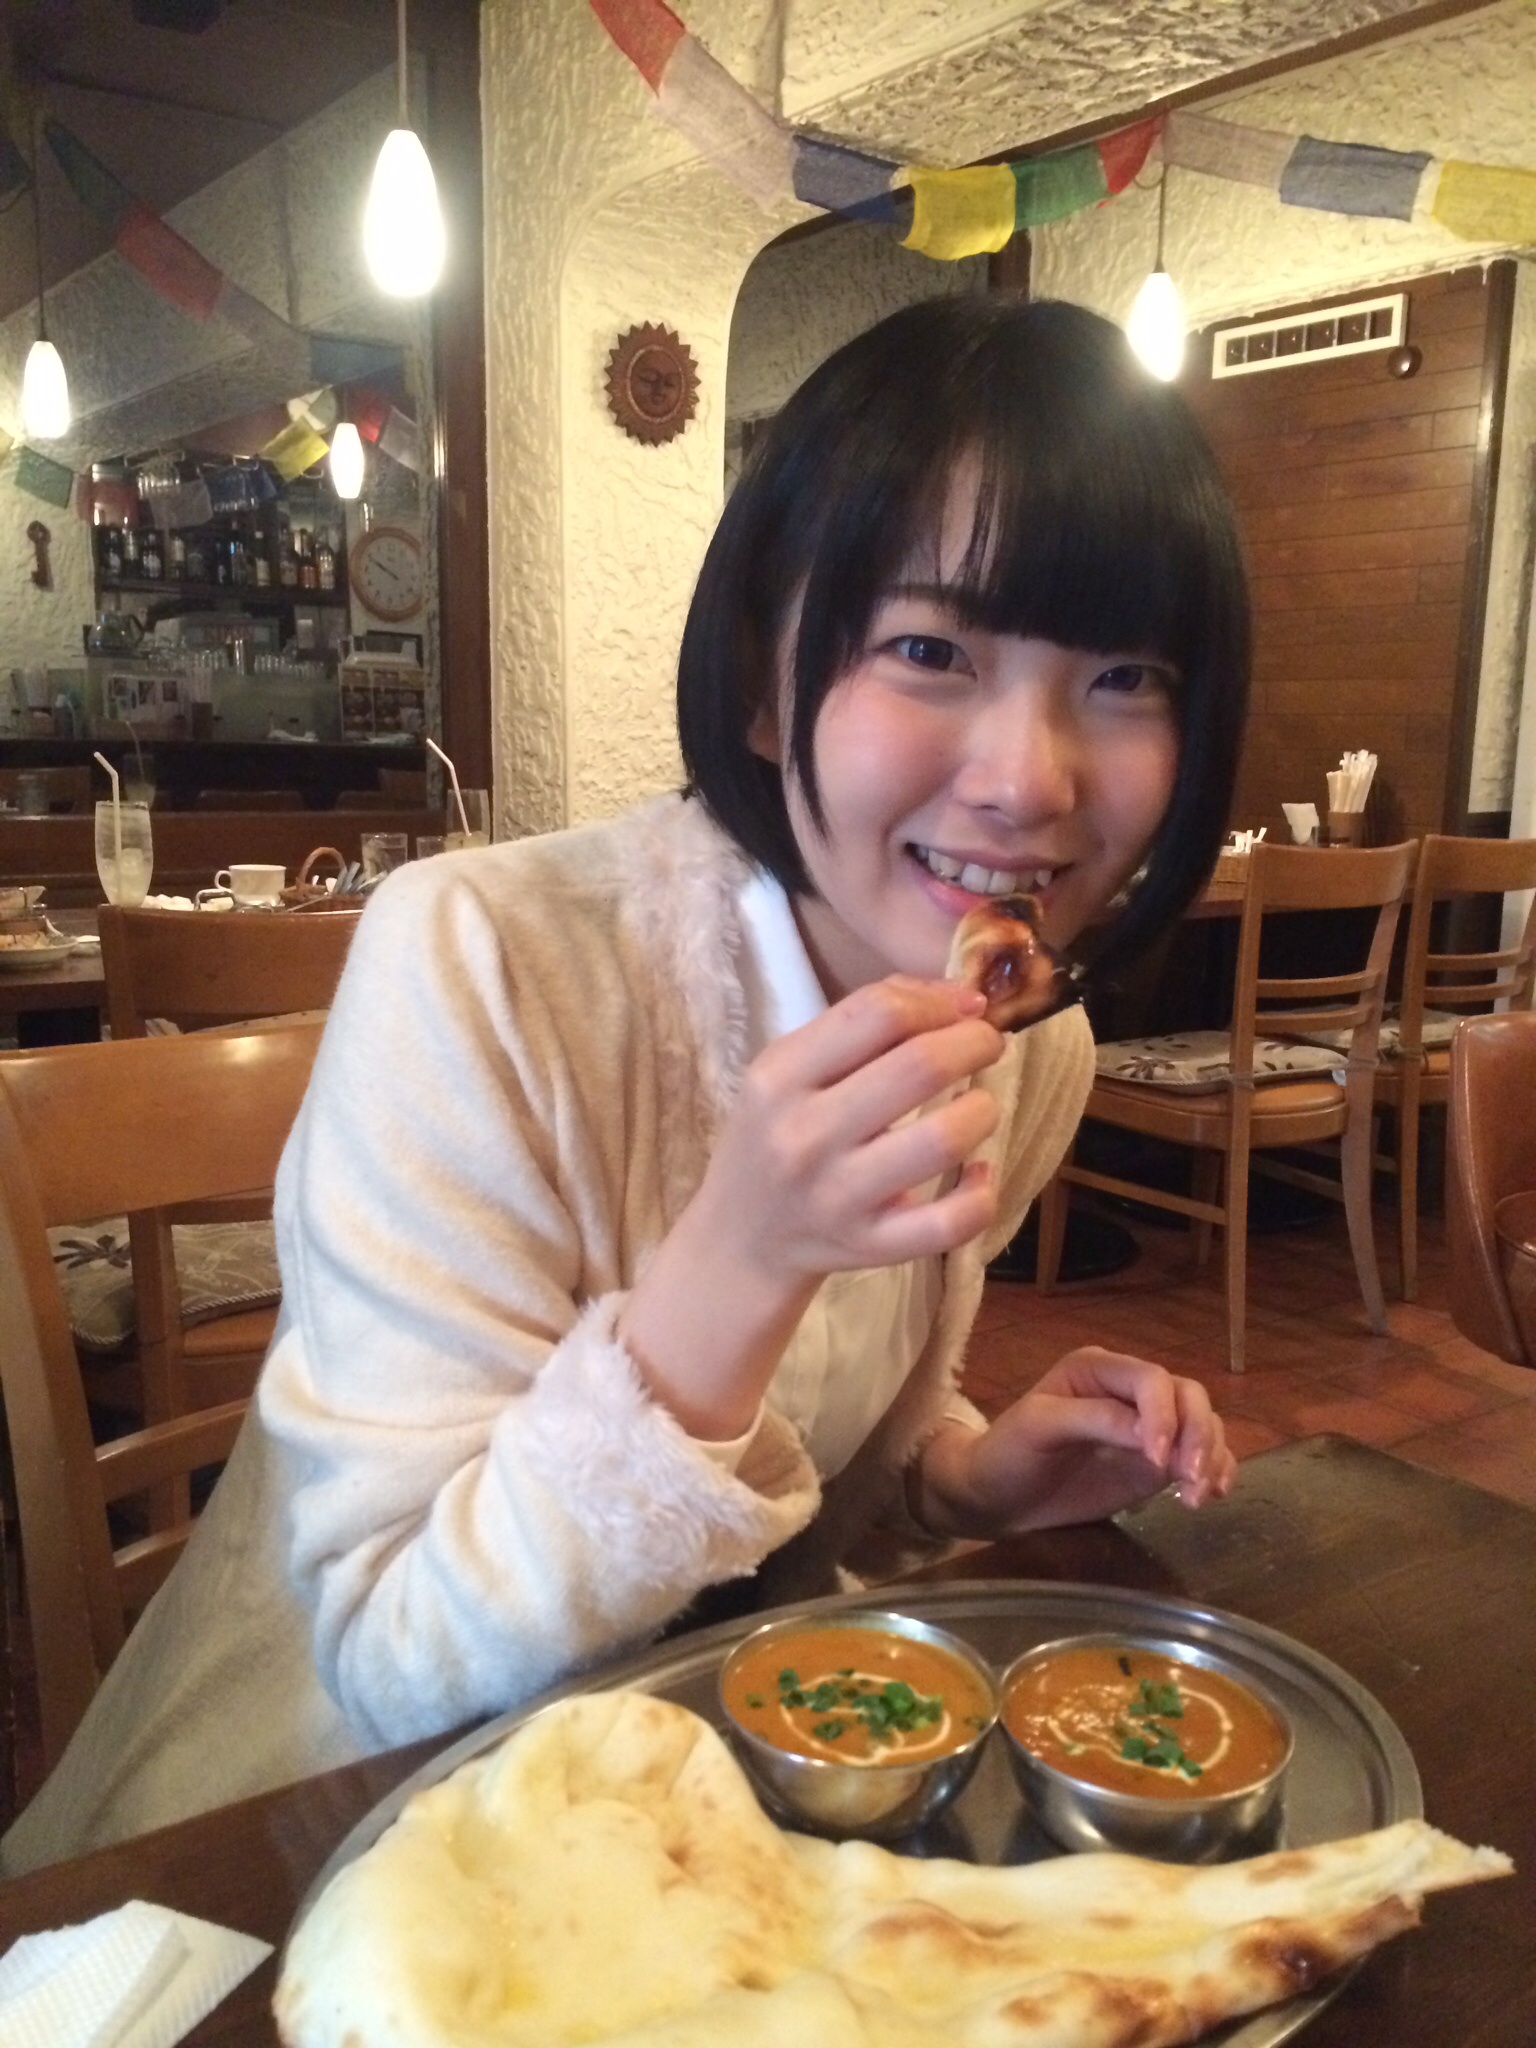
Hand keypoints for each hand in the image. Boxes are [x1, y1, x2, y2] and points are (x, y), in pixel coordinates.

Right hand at [619, 977, 1003, 1439]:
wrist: (741, 1239)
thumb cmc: (774, 1136)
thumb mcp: (785, 1070)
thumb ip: (859, 1024)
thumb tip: (958, 996)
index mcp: (779, 1078)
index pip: (877, 1013)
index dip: (938, 1000)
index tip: (964, 1007)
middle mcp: (805, 1136)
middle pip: (920, 1067)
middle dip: (976, 1043)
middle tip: (986, 1044)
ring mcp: (838, 1197)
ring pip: (944, 1140)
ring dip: (983, 1110)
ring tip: (978, 1106)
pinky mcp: (870, 1246)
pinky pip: (951, 1223)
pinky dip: (982, 1194)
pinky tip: (980, 1174)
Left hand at [918, 1347, 1235, 1536]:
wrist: (997, 1498)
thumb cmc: (1008, 1454)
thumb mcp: (1038, 1427)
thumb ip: (1095, 1420)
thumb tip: (1155, 1437)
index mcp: (1097, 1369)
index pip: (1151, 1380)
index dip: (1163, 1415)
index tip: (1155, 1461)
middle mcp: (1130, 1391)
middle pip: (1188, 1397)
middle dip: (1198, 1436)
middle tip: (1191, 1481)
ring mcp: (1147, 1427)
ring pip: (1202, 1425)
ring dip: (1211, 1457)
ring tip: (1197, 1498)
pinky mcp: (1155, 1463)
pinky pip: (1201, 1457)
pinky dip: (1216, 1472)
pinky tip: (1209, 1496)